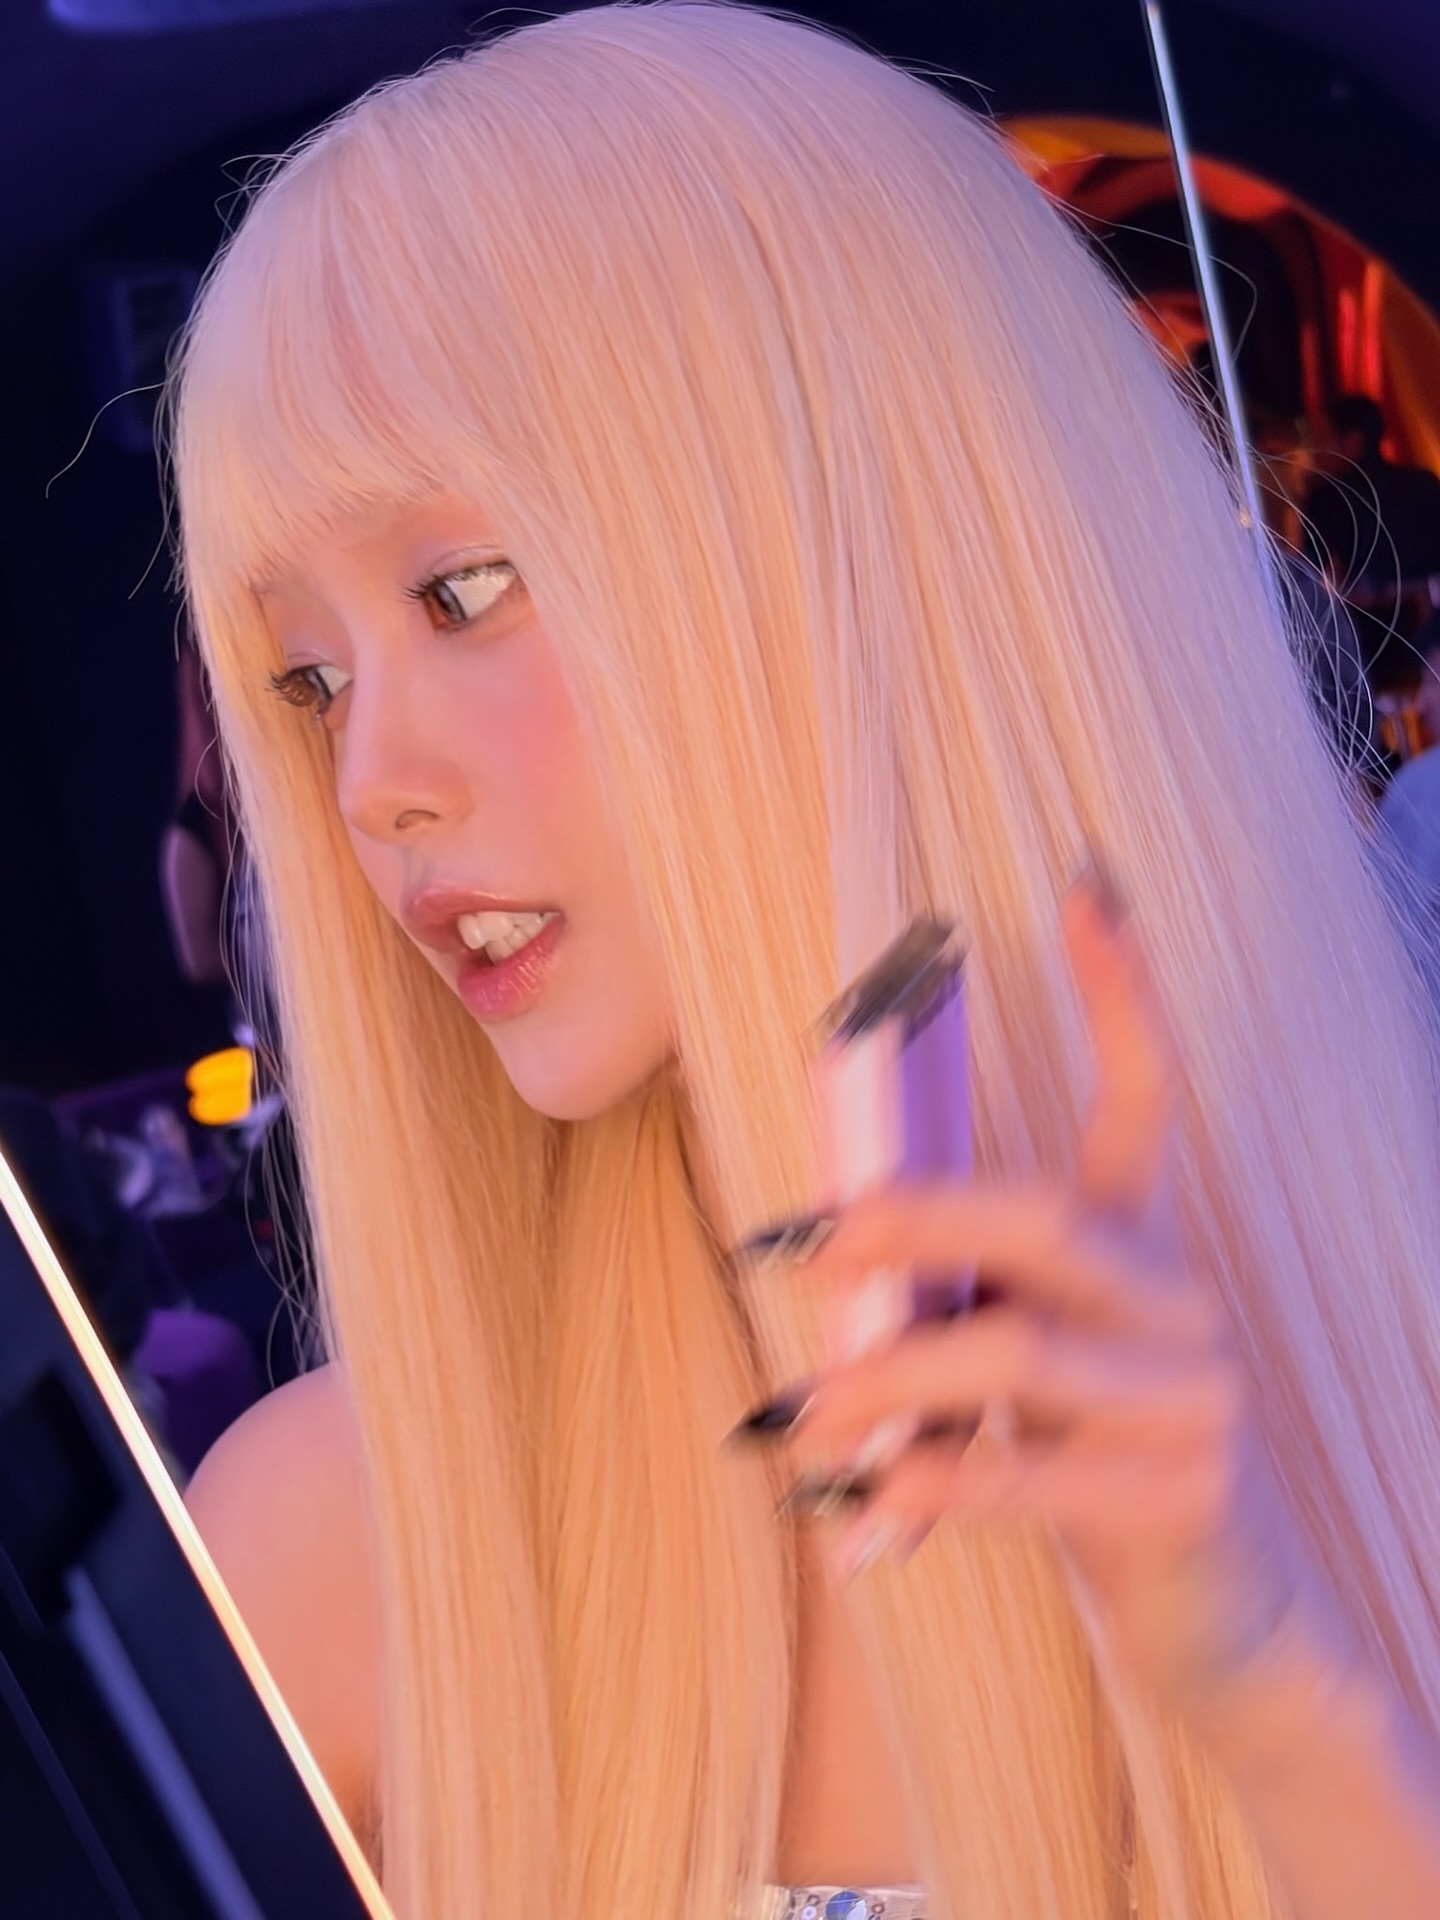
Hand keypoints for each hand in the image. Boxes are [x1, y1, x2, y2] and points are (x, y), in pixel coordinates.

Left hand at [759, 875, 1332, 1717]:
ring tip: (801, 1416)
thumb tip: (834, 1272)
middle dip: (917, 1216)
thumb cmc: (1085, 1458)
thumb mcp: (1023, 1365)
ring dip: (885, 1383)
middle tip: (818, 1245)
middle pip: (1045, 1217)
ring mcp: (1192, 1402)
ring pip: (1015, 1352)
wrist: (1216, 1614)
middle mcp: (1178, 1304)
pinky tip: (872, 1503)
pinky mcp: (1178, 1500)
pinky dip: (933, 1485)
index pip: (1145, 1098)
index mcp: (1140, 1249)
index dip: (1121, 991)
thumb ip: (954, 1304)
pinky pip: (1029, 1475)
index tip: (1088, 882)